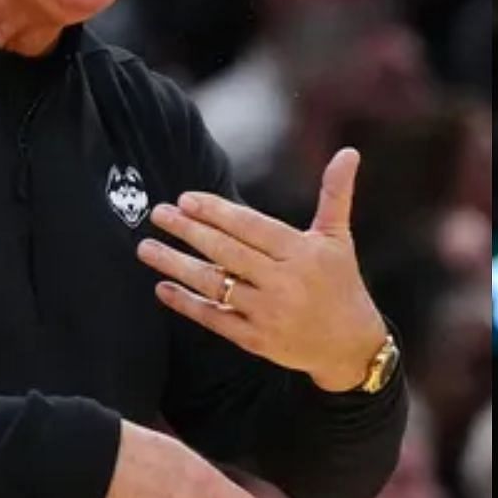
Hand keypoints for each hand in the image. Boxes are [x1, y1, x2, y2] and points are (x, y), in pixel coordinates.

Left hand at [137, 148, 387, 392]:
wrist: (351, 346)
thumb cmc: (341, 283)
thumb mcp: (338, 238)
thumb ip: (336, 194)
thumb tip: (348, 152)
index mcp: (302, 252)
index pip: (250, 227)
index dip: (216, 212)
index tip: (185, 199)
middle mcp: (283, 282)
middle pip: (226, 252)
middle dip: (188, 231)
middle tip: (158, 213)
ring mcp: (268, 313)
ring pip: (214, 285)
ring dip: (176, 265)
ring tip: (146, 248)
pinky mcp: (256, 340)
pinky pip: (215, 318)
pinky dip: (187, 304)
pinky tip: (163, 288)